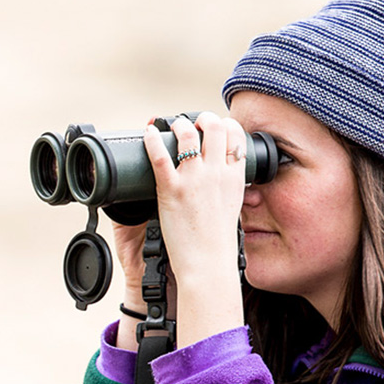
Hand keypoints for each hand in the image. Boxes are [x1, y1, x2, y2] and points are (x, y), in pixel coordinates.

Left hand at [142, 112, 246, 346]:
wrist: (208, 265)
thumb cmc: (218, 243)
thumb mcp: (232, 208)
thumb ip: (227, 188)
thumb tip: (223, 177)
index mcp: (234, 178)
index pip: (236, 136)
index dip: (225, 124)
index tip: (216, 125)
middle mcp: (216, 173)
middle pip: (214, 128)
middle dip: (203, 118)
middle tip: (193, 122)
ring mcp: (193, 180)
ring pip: (187, 134)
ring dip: (178, 124)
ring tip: (171, 125)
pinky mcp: (171, 190)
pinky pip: (160, 156)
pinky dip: (152, 140)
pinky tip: (148, 133)